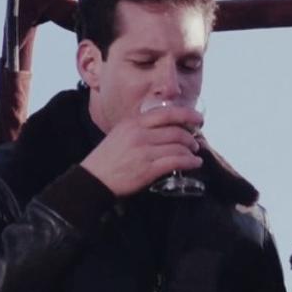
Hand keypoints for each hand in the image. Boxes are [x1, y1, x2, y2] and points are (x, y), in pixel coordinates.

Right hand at [80, 106, 202, 196]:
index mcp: (133, 122)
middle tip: (195, 142)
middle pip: (176, 131)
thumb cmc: (107, 157)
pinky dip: (190, 162)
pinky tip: (194, 163)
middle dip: (191, 136)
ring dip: (191, 150)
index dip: (187, 114)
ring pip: (178, 146)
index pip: (166, 113)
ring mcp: (144, 151)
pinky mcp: (148, 169)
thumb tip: (166, 126)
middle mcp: (139, 134)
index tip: (198, 119)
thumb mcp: (121, 133)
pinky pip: (176, 162)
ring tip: (195, 154)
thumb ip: (141, 127)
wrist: (93, 179)